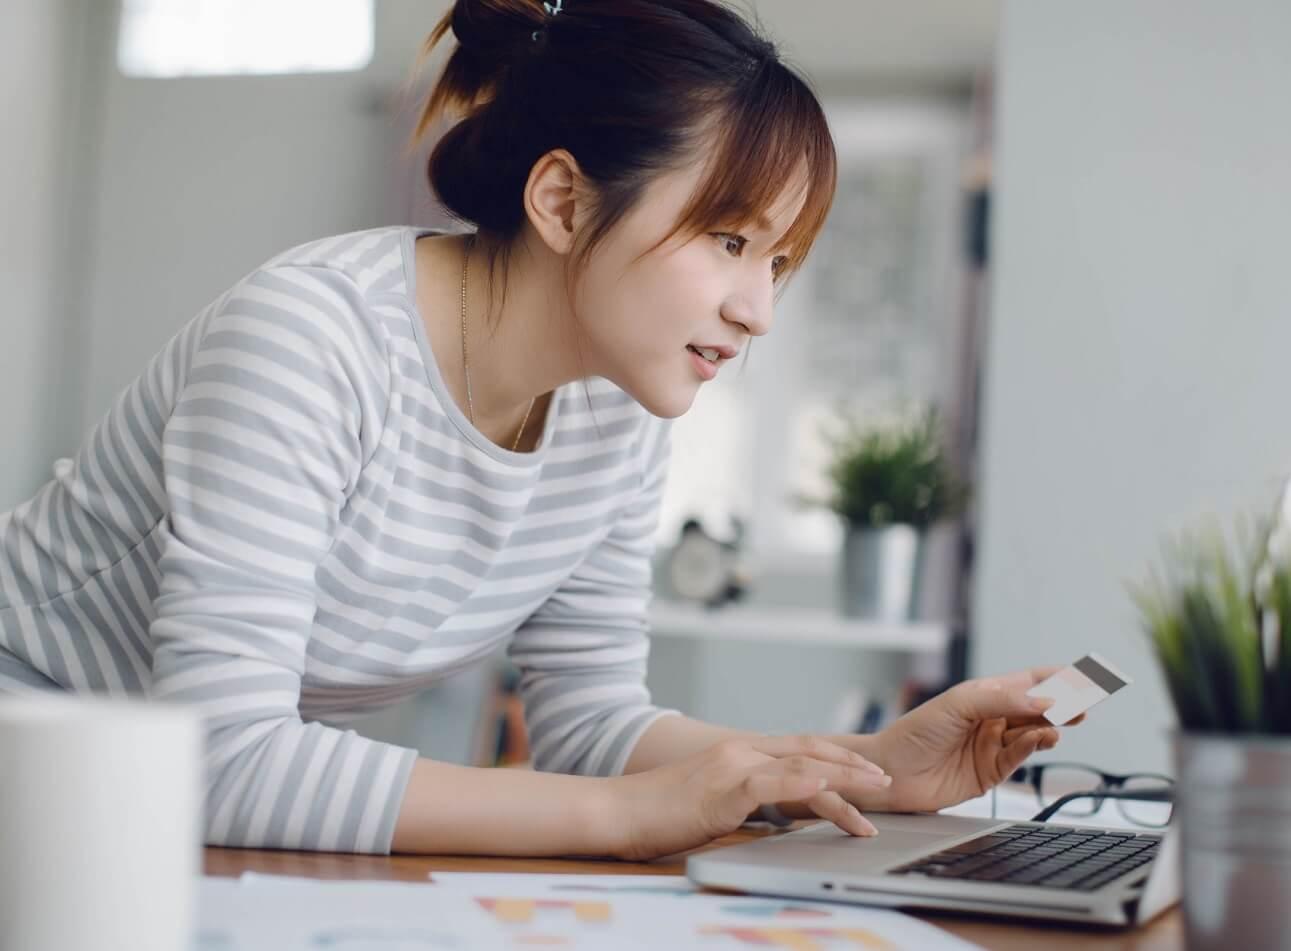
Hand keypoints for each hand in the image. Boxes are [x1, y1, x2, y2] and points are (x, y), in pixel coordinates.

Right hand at [607, 735, 892, 860]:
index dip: (838, 757)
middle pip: (810, 749)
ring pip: (801, 765)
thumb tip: (783, 815)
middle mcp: (740, 751)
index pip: (801, 748)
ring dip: (844, 779)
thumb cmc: (660, 813)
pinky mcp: (723, 788)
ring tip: (876, 794)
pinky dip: (803, 783)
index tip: (868, 772)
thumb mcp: (715, 804)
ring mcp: (732, 765)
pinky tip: (827, 787)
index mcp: (739, 753)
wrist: (619, 811)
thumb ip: (749, 802)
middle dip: (853, 764)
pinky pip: (771, 783)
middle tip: (887, 781)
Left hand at [867, 667, 1084, 814]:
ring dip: (1049, 727)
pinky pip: (1019, 757)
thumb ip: (1003, 701)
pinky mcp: (991, 773)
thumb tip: (1046, 700)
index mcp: (983, 695)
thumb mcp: (959, 704)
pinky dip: (1032, 747)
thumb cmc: (916, 731)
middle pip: (1037, 709)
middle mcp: (991, 719)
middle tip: (1086, 704)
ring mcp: (992, 746)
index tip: (1086, 676)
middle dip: (1063, 705)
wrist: (892, 771)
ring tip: (1061, 723)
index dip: (1057, 679)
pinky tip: (1040, 738)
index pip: (1028, 682)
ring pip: (1032, 734)